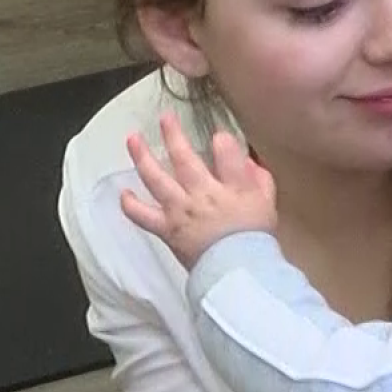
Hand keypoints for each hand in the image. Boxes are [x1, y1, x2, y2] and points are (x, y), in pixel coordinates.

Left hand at [120, 114, 277, 266]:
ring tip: (132, 139)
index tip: (218, 137)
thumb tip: (247, 160)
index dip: (222, 141)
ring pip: (156, 179)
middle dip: (174, 135)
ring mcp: (180, 211)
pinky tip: (124, 193)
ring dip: (142, 157)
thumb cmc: (255, 238)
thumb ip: (258, 178)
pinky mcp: (167, 229)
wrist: (238, 273)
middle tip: (165, 118)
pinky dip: (131, 205)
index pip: (225, 151)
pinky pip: (143, 216)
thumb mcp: (267, 203)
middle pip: (184, 158)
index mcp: (231, 187)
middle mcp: (202, 194)